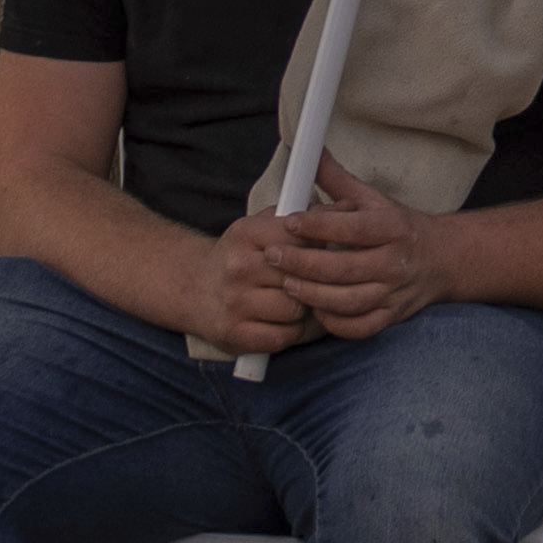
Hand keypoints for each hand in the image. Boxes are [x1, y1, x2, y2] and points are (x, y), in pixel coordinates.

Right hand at [199, 209, 319, 351]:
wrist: (194, 291)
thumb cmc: (240, 258)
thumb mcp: (261, 228)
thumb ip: (300, 217)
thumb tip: (349, 206)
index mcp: (246, 234)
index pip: (301, 238)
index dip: (320, 247)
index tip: (328, 252)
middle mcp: (238, 267)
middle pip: (302, 275)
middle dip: (313, 280)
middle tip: (312, 281)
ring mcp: (234, 303)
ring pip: (295, 307)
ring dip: (302, 308)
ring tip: (293, 300)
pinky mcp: (234, 334)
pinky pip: (283, 336)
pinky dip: (289, 331)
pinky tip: (281, 321)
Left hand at [252, 164, 446, 344]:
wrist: (441, 259)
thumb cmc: (400, 227)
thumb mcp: (373, 199)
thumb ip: (338, 180)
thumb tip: (311, 153)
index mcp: (393, 227)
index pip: (353, 228)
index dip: (318, 226)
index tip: (290, 221)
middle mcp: (396, 262)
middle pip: (344, 268)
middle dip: (303, 263)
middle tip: (273, 256)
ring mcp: (394, 292)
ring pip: (349, 301)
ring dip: (313, 294)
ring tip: (287, 284)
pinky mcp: (391, 317)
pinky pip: (359, 327)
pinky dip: (335, 321)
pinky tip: (315, 307)